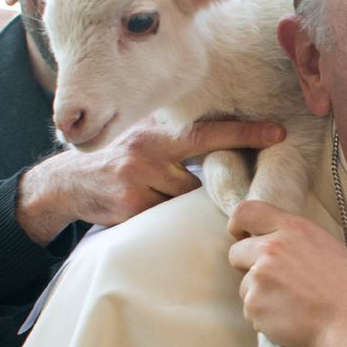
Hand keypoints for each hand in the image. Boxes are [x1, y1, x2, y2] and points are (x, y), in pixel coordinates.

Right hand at [16, 118, 285, 244]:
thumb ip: (179, 142)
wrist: (67, 184)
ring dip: (184, 201)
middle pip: (203, 169)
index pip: (209, 131)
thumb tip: (228, 145)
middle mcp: (150, 151)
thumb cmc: (119, 160)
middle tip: (255, 171)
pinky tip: (146, 206)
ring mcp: (139, 179)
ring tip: (159, 193)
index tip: (279, 132)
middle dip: (225, 173)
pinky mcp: (132, 206)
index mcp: (159, 133)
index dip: (246, 132)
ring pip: (187, 197)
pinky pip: (167, 215)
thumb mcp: (146, 140)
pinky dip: (167, 215)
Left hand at [228, 200, 346, 346]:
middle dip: (247, 265)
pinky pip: (250, 309)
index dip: (238, 224)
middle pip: (236, 252)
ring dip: (260, 294)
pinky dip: (264, 316)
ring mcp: (259, 278)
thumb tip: (273, 241)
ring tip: (292, 303)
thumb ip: (294, 239)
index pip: (247, 212)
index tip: (240, 235)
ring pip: (245, 285)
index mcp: (292, 228)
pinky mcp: (254, 306)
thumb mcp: (325, 245)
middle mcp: (271, 249)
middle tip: (273, 280)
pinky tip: (290, 317)